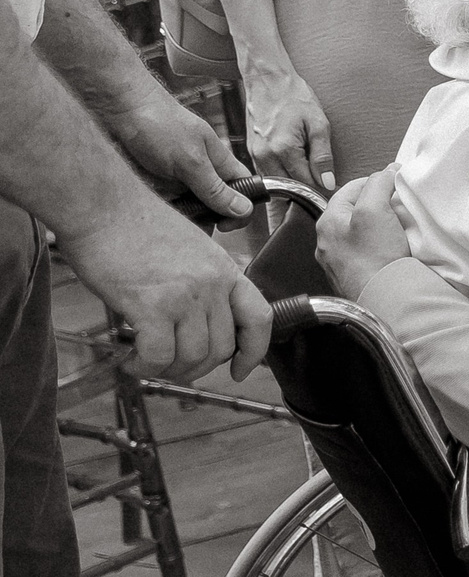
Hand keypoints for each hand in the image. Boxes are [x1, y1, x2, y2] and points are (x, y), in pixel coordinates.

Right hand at [52, 200, 270, 381]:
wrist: (101, 205)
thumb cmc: (133, 224)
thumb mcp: (190, 248)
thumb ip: (202, 283)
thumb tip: (197, 321)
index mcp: (226, 270)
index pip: (259, 318)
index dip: (254, 351)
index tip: (241, 369)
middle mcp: (213, 284)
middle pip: (221, 347)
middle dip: (197, 368)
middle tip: (171, 367)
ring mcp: (186, 296)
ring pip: (192, 357)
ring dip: (168, 371)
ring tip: (146, 364)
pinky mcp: (153, 306)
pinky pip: (158, 356)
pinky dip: (144, 367)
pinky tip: (131, 362)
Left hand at [101, 94, 253, 223]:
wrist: (117, 107)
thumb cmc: (157, 122)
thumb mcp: (191, 160)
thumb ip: (215, 188)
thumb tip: (244, 210)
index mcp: (220, 163)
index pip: (244, 191)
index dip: (240, 211)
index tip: (224, 225)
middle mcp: (202, 172)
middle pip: (217, 205)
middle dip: (207, 219)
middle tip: (192, 226)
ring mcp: (179, 178)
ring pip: (191, 208)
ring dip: (182, 217)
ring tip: (168, 219)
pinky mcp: (156, 183)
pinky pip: (167, 205)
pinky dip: (163, 212)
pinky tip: (154, 213)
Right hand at [242, 53, 336, 189]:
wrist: (268, 79)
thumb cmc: (294, 96)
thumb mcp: (319, 124)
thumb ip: (323, 156)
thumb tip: (328, 183)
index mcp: (283, 150)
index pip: (305, 184)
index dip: (320, 187)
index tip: (330, 183)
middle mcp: (265, 155)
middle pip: (288, 188)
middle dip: (305, 186)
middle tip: (320, 175)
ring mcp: (255, 154)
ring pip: (276, 183)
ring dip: (292, 180)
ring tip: (306, 164)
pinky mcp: (251, 151)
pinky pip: (267, 172)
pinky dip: (280, 173)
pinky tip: (292, 161)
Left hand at [314, 174, 413, 298]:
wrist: (385, 299)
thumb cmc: (375, 256)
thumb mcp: (376, 209)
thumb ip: (378, 184)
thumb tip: (386, 172)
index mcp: (327, 221)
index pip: (350, 188)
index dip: (375, 181)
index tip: (394, 181)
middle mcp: (327, 242)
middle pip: (354, 212)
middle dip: (376, 206)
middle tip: (398, 207)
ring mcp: (338, 263)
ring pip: (359, 234)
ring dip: (377, 229)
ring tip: (397, 230)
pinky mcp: (352, 278)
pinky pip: (365, 255)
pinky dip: (378, 249)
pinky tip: (391, 252)